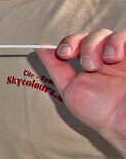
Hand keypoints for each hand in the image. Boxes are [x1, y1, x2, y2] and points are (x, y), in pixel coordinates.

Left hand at [36, 29, 125, 156]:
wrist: (123, 124)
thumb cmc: (100, 112)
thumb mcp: (71, 88)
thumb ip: (56, 67)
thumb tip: (41, 47)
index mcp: (93, 65)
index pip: (78, 42)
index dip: (69, 42)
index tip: (64, 54)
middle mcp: (108, 59)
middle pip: (92, 35)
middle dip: (84, 45)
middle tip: (88, 66)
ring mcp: (123, 57)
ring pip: (107, 34)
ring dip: (97, 45)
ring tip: (100, 64)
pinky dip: (116, 41)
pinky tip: (113, 57)